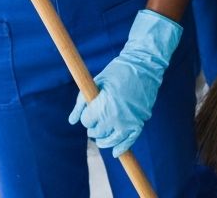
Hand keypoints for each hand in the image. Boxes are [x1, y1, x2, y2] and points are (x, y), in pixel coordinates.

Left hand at [68, 9, 181, 156]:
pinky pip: (129, 141)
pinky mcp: (139, 122)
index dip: (86, 115)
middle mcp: (115, 117)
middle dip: (94, 126)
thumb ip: (82, 102)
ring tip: (101, 133)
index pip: (87, 121)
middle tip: (97, 116)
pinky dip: (121, 148)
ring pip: (110, 141)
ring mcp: (128, 121)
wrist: (145, 64)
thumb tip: (72, 121)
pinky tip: (115, 152)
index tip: (90, 108)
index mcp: (102, 105)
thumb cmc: (118, 70)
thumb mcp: (97, 82)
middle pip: (97, 132)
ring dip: (103, 139)